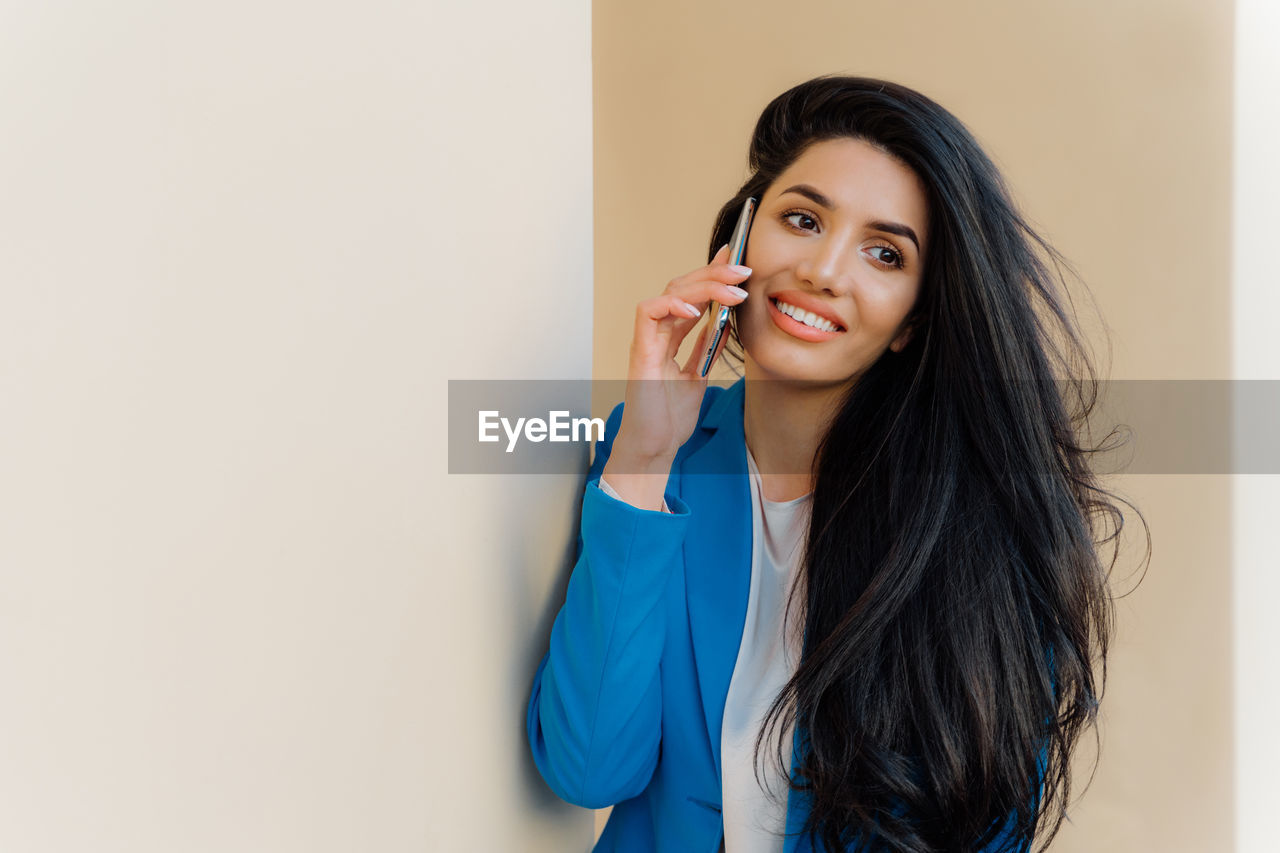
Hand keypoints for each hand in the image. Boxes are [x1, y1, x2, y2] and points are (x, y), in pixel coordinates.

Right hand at [601, 245, 750, 507]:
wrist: (655, 447)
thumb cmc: (669, 419)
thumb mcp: (698, 376)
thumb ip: (704, 349)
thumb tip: (721, 324)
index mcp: (670, 338)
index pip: (690, 295)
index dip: (711, 274)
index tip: (735, 261)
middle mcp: (658, 333)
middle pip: (682, 287)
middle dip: (714, 274)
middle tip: (743, 270)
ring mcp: (648, 340)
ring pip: (670, 293)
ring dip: (704, 286)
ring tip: (733, 289)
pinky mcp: (641, 351)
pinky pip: (648, 312)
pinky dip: (672, 305)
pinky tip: (696, 309)